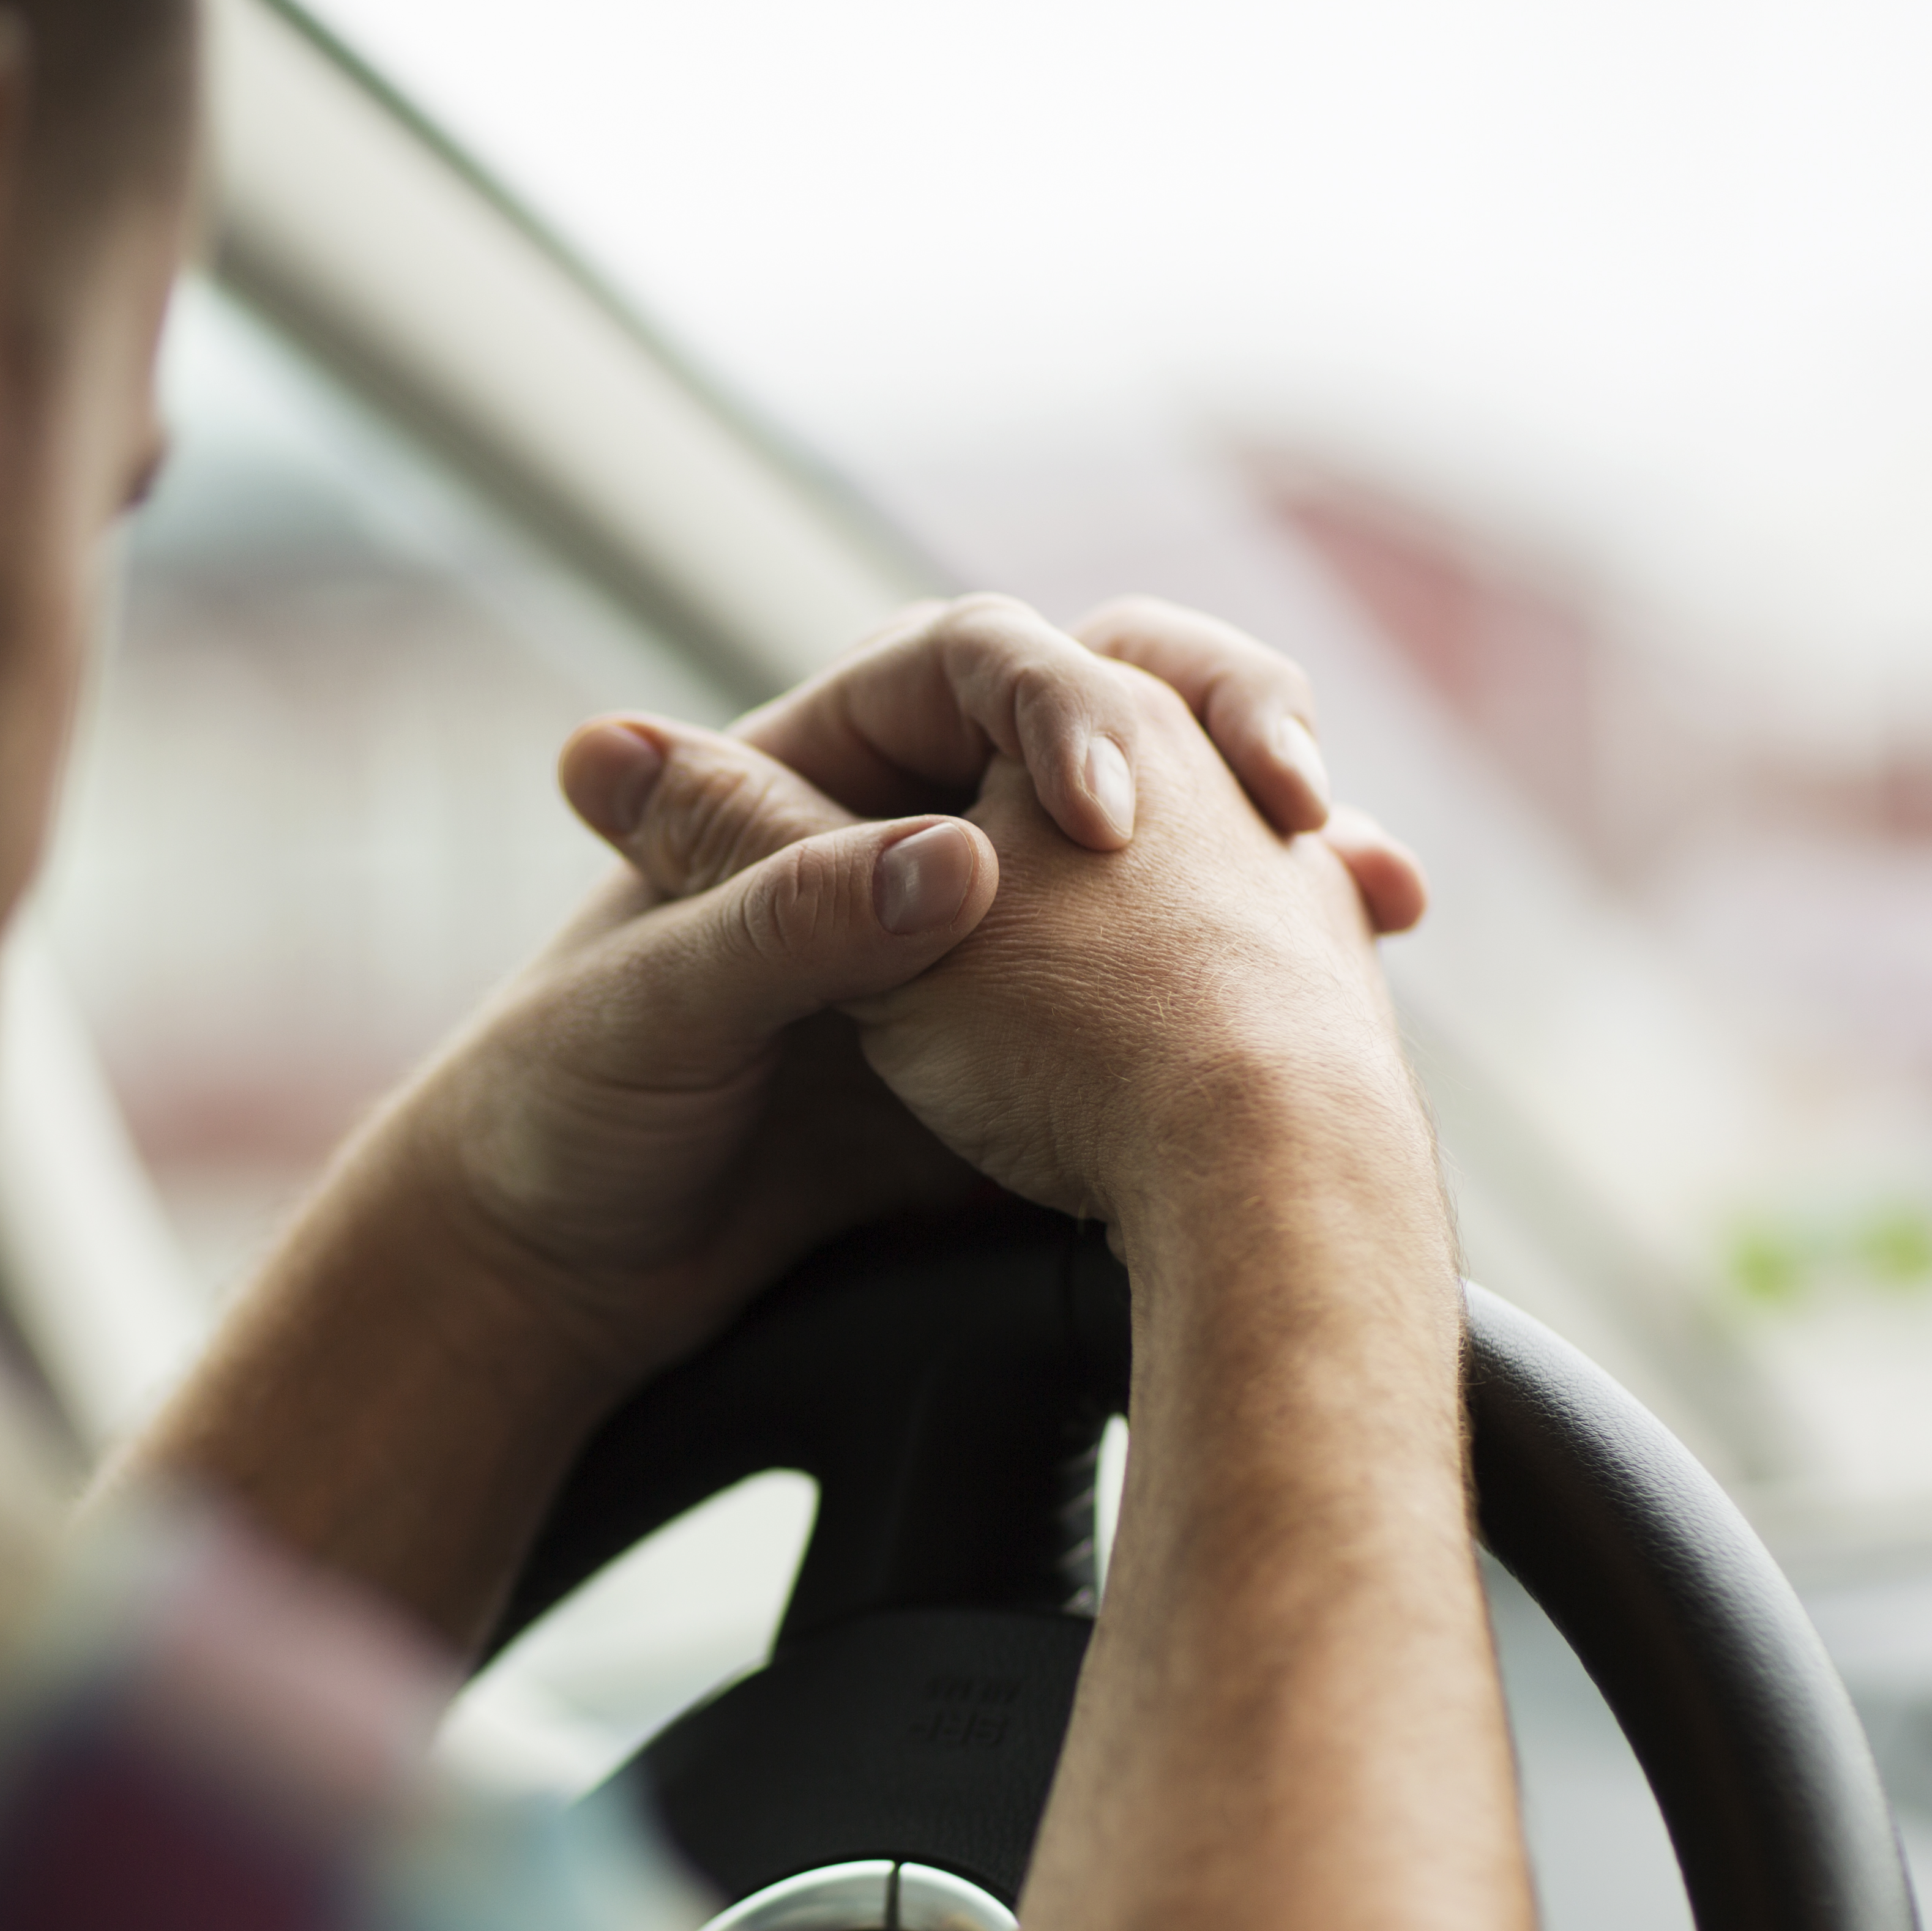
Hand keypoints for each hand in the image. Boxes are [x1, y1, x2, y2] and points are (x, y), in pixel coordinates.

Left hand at [117, 592, 1429, 1644]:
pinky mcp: (1016, 1052)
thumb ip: (787, 921)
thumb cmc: (570, 1115)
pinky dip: (1257, 990)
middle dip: (1219, 743)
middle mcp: (906, 830)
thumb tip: (946, 858)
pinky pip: (1164, 987)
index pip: (973, 661)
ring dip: (1270, 856)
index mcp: (809, 774)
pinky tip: (1340, 988)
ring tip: (1368, 891)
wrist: (563, 1269)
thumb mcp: (664, 1010)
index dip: (1050, 706)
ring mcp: (979, 936)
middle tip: (1297, 802)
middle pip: (1100, 727)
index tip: (1099, 811)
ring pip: (1157, 848)